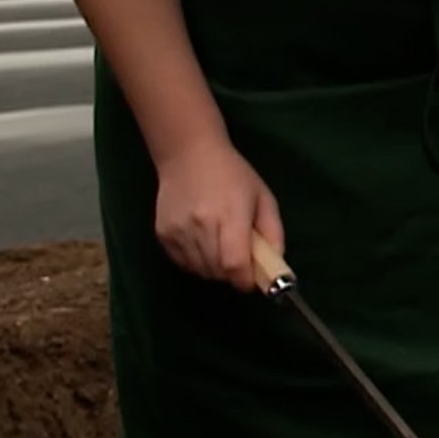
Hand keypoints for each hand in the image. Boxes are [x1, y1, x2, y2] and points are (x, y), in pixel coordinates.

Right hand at [152, 138, 283, 292]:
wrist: (188, 156)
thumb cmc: (233, 175)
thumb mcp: (263, 198)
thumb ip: (273, 232)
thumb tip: (276, 266)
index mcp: (230, 216)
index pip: (234, 264)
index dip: (245, 280)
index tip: (252, 281)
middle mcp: (201, 226)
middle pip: (217, 272)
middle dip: (232, 274)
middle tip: (240, 260)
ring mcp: (178, 232)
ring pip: (200, 271)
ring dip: (214, 269)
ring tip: (221, 247)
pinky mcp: (162, 235)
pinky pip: (183, 264)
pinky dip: (196, 263)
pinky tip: (203, 243)